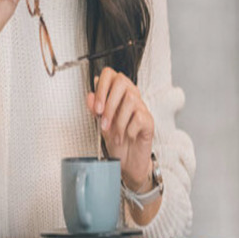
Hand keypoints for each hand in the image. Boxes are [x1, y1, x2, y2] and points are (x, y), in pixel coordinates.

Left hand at [87, 67, 154, 191]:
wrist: (127, 162)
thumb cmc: (116, 140)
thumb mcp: (100, 123)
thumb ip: (95, 109)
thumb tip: (89, 95)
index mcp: (117, 93)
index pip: (109, 74)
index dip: (101, 87)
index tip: (96, 107)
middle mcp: (131, 96)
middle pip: (121, 81)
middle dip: (109, 103)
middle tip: (104, 122)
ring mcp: (142, 107)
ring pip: (130, 99)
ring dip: (118, 120)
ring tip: (114, 134)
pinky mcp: (149, 121)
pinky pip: (139, 118)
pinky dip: (129, 130)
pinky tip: (127, 136)